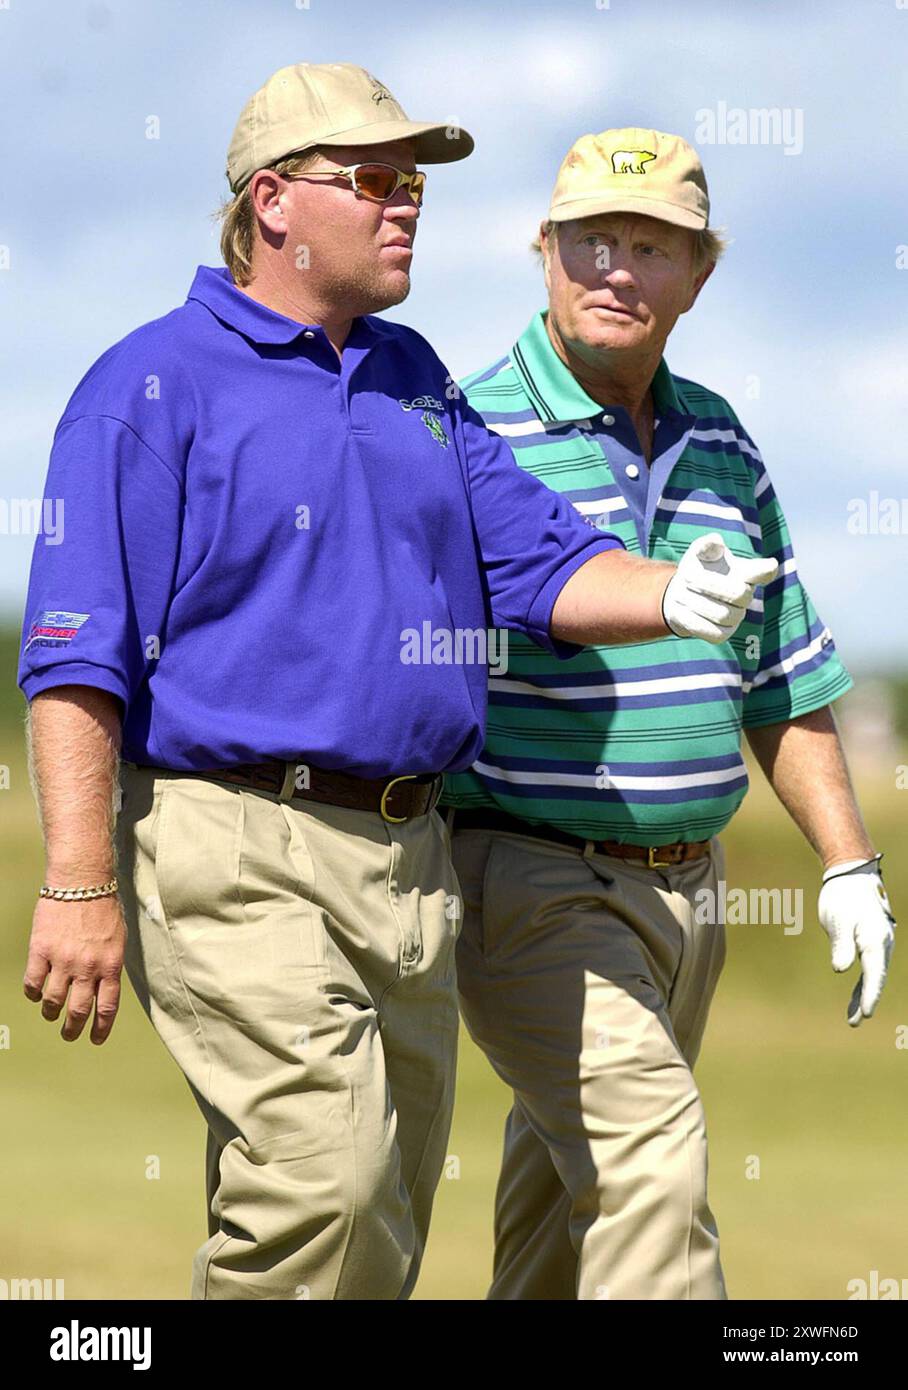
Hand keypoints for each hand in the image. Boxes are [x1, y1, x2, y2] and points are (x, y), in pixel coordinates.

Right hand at [23, 894, 126, 1043]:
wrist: (81, 881)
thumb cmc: (103, 907)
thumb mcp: (118, 939)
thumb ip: (110, 964)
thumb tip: (104, 986)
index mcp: (111, 965)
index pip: (107, 1007)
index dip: (100, 1027)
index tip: (95, 1038)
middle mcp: (88, 968)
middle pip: (79, 1011)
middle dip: (73, 1029)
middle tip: (69, 1034)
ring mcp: (63, 961)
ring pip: (53, 1001)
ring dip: (51, 1012)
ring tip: (50, 1013)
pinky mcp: (41, 951)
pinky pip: (33, 983)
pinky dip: (33, 993)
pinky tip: (35, 994)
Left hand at [662, 533, 778, 642]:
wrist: (679, 596)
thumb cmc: (696, 569)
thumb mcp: (698, 553)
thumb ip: (707, 545)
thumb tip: (715, 541)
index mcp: (744, 573)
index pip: (764, 572)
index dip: (768, 570)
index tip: (770, 565)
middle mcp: (745, 596)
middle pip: (739, 594)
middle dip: (710, 584)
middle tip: (686, 576)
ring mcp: (736, 617)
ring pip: (722, 614)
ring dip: (696, 602)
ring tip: (680, 593)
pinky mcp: (722, 635)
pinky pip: (712, 632)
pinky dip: (693, 620)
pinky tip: (680, 609)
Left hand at [817, 859, 894, 1025]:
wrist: (851, 875)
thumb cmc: (843, 897)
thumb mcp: (838, 920)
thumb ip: (841, 945)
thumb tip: (841, 969)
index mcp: (873, 939)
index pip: (873, 972)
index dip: (869, 994)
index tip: (865, 1013)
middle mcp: (880, 943)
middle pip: (876, 977)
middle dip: (867, 999)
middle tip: (856, 1021)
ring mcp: (877, 942)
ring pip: (874, 974)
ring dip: (864, 994)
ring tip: (853, 1018)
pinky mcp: (869, 941)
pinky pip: (869, 967)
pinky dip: (863, 983)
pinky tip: (855, 997)